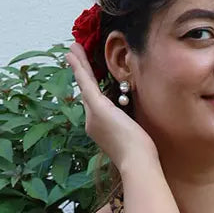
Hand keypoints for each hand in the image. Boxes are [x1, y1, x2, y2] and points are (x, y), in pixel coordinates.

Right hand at [66, 42, 157, 168]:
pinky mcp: (98, 108)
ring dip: (78, 65)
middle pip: (86, 92)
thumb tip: (134, 117)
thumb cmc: (141, 155)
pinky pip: (86, 82)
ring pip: (84, 85)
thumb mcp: (135, 136)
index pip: (95, 104)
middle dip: (80, 73)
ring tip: (72, 49)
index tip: (88, 77)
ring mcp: (93, 115)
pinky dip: (79, 67)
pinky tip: (73, 54)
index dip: (90, 89)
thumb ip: (130, 124)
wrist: (137, 163)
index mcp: (101, 128)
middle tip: (72, 56)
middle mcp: (92, 122)